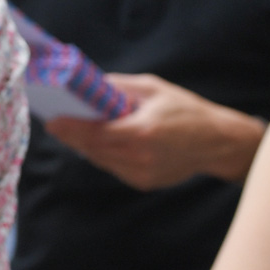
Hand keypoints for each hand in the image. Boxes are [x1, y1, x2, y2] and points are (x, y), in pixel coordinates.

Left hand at [45, 75, 263, 189]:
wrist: (216, 142)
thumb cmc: (186, 109)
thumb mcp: (152, 89)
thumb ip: (118, 88)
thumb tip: (88, 86)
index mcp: (142, 132)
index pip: (96, 133)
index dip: (71, 128)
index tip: (53, 120)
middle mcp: (140, 157)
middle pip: (94, 149)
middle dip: (73, 136)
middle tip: (56, 123)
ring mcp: (142, 173)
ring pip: (101, 160)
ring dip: (86, 146)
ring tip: (73, 130)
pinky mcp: (144, 182)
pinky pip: (114, 167)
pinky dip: (105, 155)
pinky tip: (101, 142)